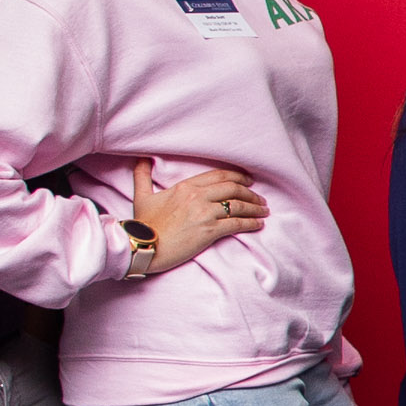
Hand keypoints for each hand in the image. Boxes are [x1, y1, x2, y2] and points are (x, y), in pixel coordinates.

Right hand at [132, 156, 266, 270]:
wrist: (141, 246)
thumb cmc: (142, 224)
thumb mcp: (142, 196)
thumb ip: (143, 176)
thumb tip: (142, 160)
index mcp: (185, 186)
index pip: (219, 176)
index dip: (237, 176)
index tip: (248, 180)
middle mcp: (197, 196)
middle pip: (232, 188)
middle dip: (250, 192)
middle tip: (260, 197)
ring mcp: (204, 213)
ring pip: (238, 205)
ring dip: (255, 207)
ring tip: (264, 210)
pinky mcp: (209, 231)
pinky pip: (237, 224)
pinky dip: (251, 223)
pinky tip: (258, 224)